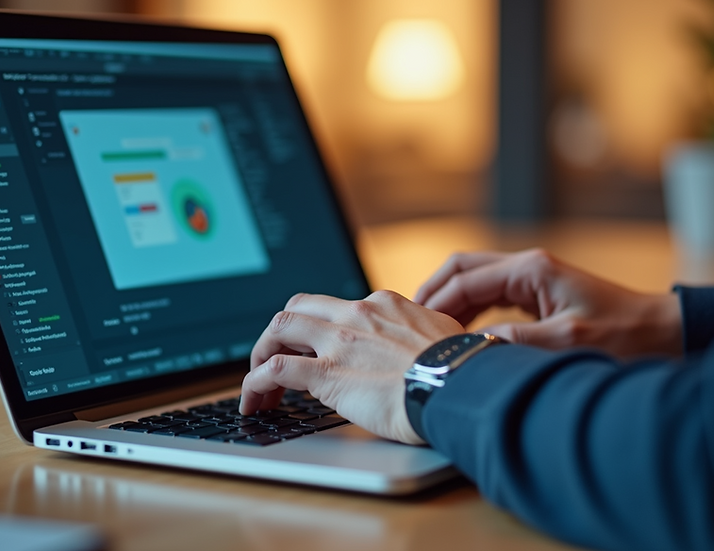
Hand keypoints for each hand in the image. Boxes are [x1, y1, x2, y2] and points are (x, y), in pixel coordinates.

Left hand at [239, 290, 464, 443]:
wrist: (460, 386)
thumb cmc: (460, 369)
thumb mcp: (443, 335)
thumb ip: (424, 335)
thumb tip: (428, 345)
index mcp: (384, 304)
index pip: (336, 306)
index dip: (319, 327)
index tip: (316, 347)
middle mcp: (357, 314)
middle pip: (299, 307)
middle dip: (281, 332)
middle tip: (276, 357)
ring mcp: (339, 341)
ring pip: (279, 329)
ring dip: (260, 352)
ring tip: (258, 382)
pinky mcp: (327, 373)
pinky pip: (274, 369)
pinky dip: (255, 383)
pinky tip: (253, 400)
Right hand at [414, 249, 681, 357]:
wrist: (659, 331)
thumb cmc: (623, 334)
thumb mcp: (568, 341)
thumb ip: (517, 341)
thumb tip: (472, 347)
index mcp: (530, 269)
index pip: (465, 278)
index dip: (436, 303)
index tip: (417, 329)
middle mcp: (526, 267)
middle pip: (461, 269)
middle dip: (432, 293)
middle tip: (409, 323)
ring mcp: (530, 279)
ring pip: (473, 282)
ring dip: (449, 303)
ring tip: (428, 332)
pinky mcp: (535, 295)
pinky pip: (489, 297)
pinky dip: (468, 312)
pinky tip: (459, 335)